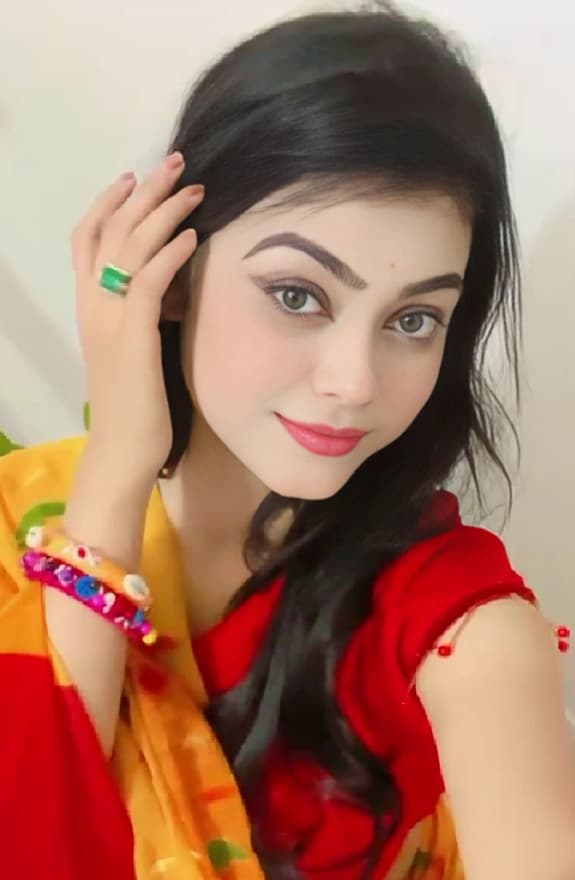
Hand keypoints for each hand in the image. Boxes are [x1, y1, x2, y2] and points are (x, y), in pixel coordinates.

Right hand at [70, 152, 203, 478]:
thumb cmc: (135, 405)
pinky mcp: (133, 338)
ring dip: (163, 212)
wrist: (124, 450)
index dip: (107, 202)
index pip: (86, 239)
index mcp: (89, 306)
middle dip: (143, 191)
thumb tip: (168, 288)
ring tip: (192, 188)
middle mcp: (93, 305)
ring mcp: (109, 320)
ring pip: (129, 248)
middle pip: (111, 231)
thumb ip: (140, 315)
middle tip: (174, 162)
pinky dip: (170, 254)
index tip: (133, 176)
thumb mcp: (132, 349)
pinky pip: (150, 282)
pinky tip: (193, 236)